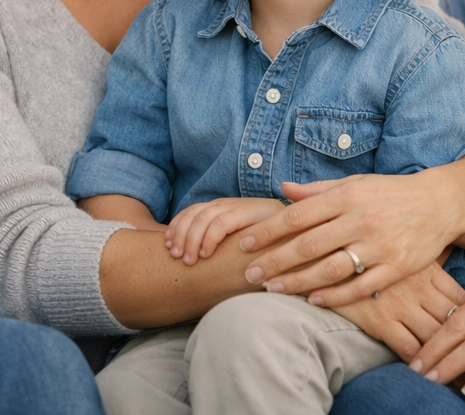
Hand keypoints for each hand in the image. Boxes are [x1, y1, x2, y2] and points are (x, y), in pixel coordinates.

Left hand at [166, 197, 284, 264]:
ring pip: (203, 219)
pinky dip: (210, 238)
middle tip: (176, 257)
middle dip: (180, 235)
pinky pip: (222, 224)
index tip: (167, 247)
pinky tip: (206, 254)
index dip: (176, 228)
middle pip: (193, 215)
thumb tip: (192, 256)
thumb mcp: (236, 237)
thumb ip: (219, 240)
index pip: (189, 212)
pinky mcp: (249, 213)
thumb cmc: (265, 238)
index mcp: (219, 208)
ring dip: (192, 239)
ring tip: (189, 260)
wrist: (297, 224)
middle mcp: (225, 204)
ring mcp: (237, 206)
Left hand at [237, 172, 464, 304]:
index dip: (268, 231)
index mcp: (347, 196)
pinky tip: (312, 300)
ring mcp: (380, 245)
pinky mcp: (397, 267)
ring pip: (330, 269)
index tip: (244, 243)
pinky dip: (334, 296)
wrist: (440, 203)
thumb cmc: (389, 193)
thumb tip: (282, 190)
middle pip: (308, 245)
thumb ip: (317, 190)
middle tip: (249, 274)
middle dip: (274, 261)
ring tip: (272, 290)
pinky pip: (360, 286)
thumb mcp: (354, 184)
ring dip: (297, 282)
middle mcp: (361, 220)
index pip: (297, 215)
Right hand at [331, 261, 464, 364]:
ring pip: (435, 336)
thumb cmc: (363, 250)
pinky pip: (409, 348)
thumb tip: (444, 254)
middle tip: (464, 350)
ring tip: (446, 364)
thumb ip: (421, 254)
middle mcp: (418, 286)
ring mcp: (400, 304)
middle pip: (453, 319)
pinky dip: (418, 361)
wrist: (324, 255)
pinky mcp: (380, 321)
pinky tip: (420, 366)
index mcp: (425, 267)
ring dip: (443, 354)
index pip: (460, 297)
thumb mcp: (397, 245)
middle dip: (461, 338)